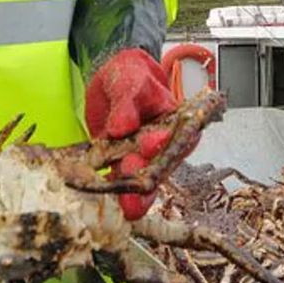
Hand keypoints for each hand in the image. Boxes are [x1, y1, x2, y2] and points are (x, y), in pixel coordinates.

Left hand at [85, 48, 179, 219]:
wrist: (112, 81)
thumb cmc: (131, 75)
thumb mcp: (130, 80)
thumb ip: (127, 102)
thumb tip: (124, 126)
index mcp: (176, 120)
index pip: (179, 135)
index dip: (165, 143)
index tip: (149, 144)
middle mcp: (164, 143)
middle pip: (161, 164)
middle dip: (148, 175)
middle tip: (135, 184)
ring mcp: (143, 156)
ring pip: (143, 178)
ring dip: (135, 193)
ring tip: (128, 207)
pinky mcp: (122, 162)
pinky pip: (119, 178)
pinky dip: (112, 188)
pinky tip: (105, 197)